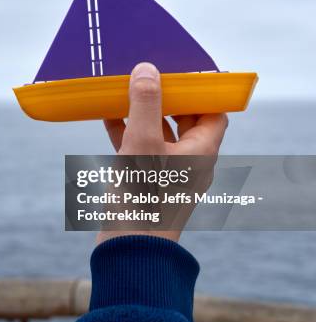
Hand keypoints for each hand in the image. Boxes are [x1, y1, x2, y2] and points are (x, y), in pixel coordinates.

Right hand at [97, 62, 227, 243]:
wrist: (128, 251)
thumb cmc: (143, 199)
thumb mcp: (142, 143)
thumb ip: (145, 104)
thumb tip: (147, 70)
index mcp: (201, 151)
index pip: (213, 112)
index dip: (201, 91)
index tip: (182, 72)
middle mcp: (189, 161)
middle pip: (185, 119)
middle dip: (167, 97)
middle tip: (149, 75)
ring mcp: (167, 172)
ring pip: (159, 132)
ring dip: (144, 112)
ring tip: (125, 89)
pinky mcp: (147, 180)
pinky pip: (140, 147)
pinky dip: (127, 130)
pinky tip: (107, 115)